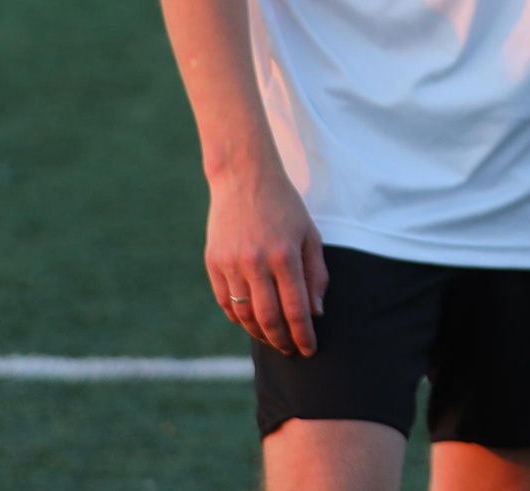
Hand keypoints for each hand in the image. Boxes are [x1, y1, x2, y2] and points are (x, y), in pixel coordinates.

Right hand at [206, 162, 325, 355]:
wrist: (243, 178)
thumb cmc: (284, 206)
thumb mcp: (310, 234)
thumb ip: (316, 274)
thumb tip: (316, 313)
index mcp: (284, 255)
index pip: (296, 309)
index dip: (303, 335)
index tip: (310, 349)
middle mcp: (255, 263)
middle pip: (268, 318)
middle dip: (283, 341)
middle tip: (293, 351)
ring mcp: (230, 264)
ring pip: (244, 315)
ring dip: (260, 334)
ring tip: (275, 340)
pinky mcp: (213, 263)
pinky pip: (226, 302)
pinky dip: (239, 318)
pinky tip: (252, 322)